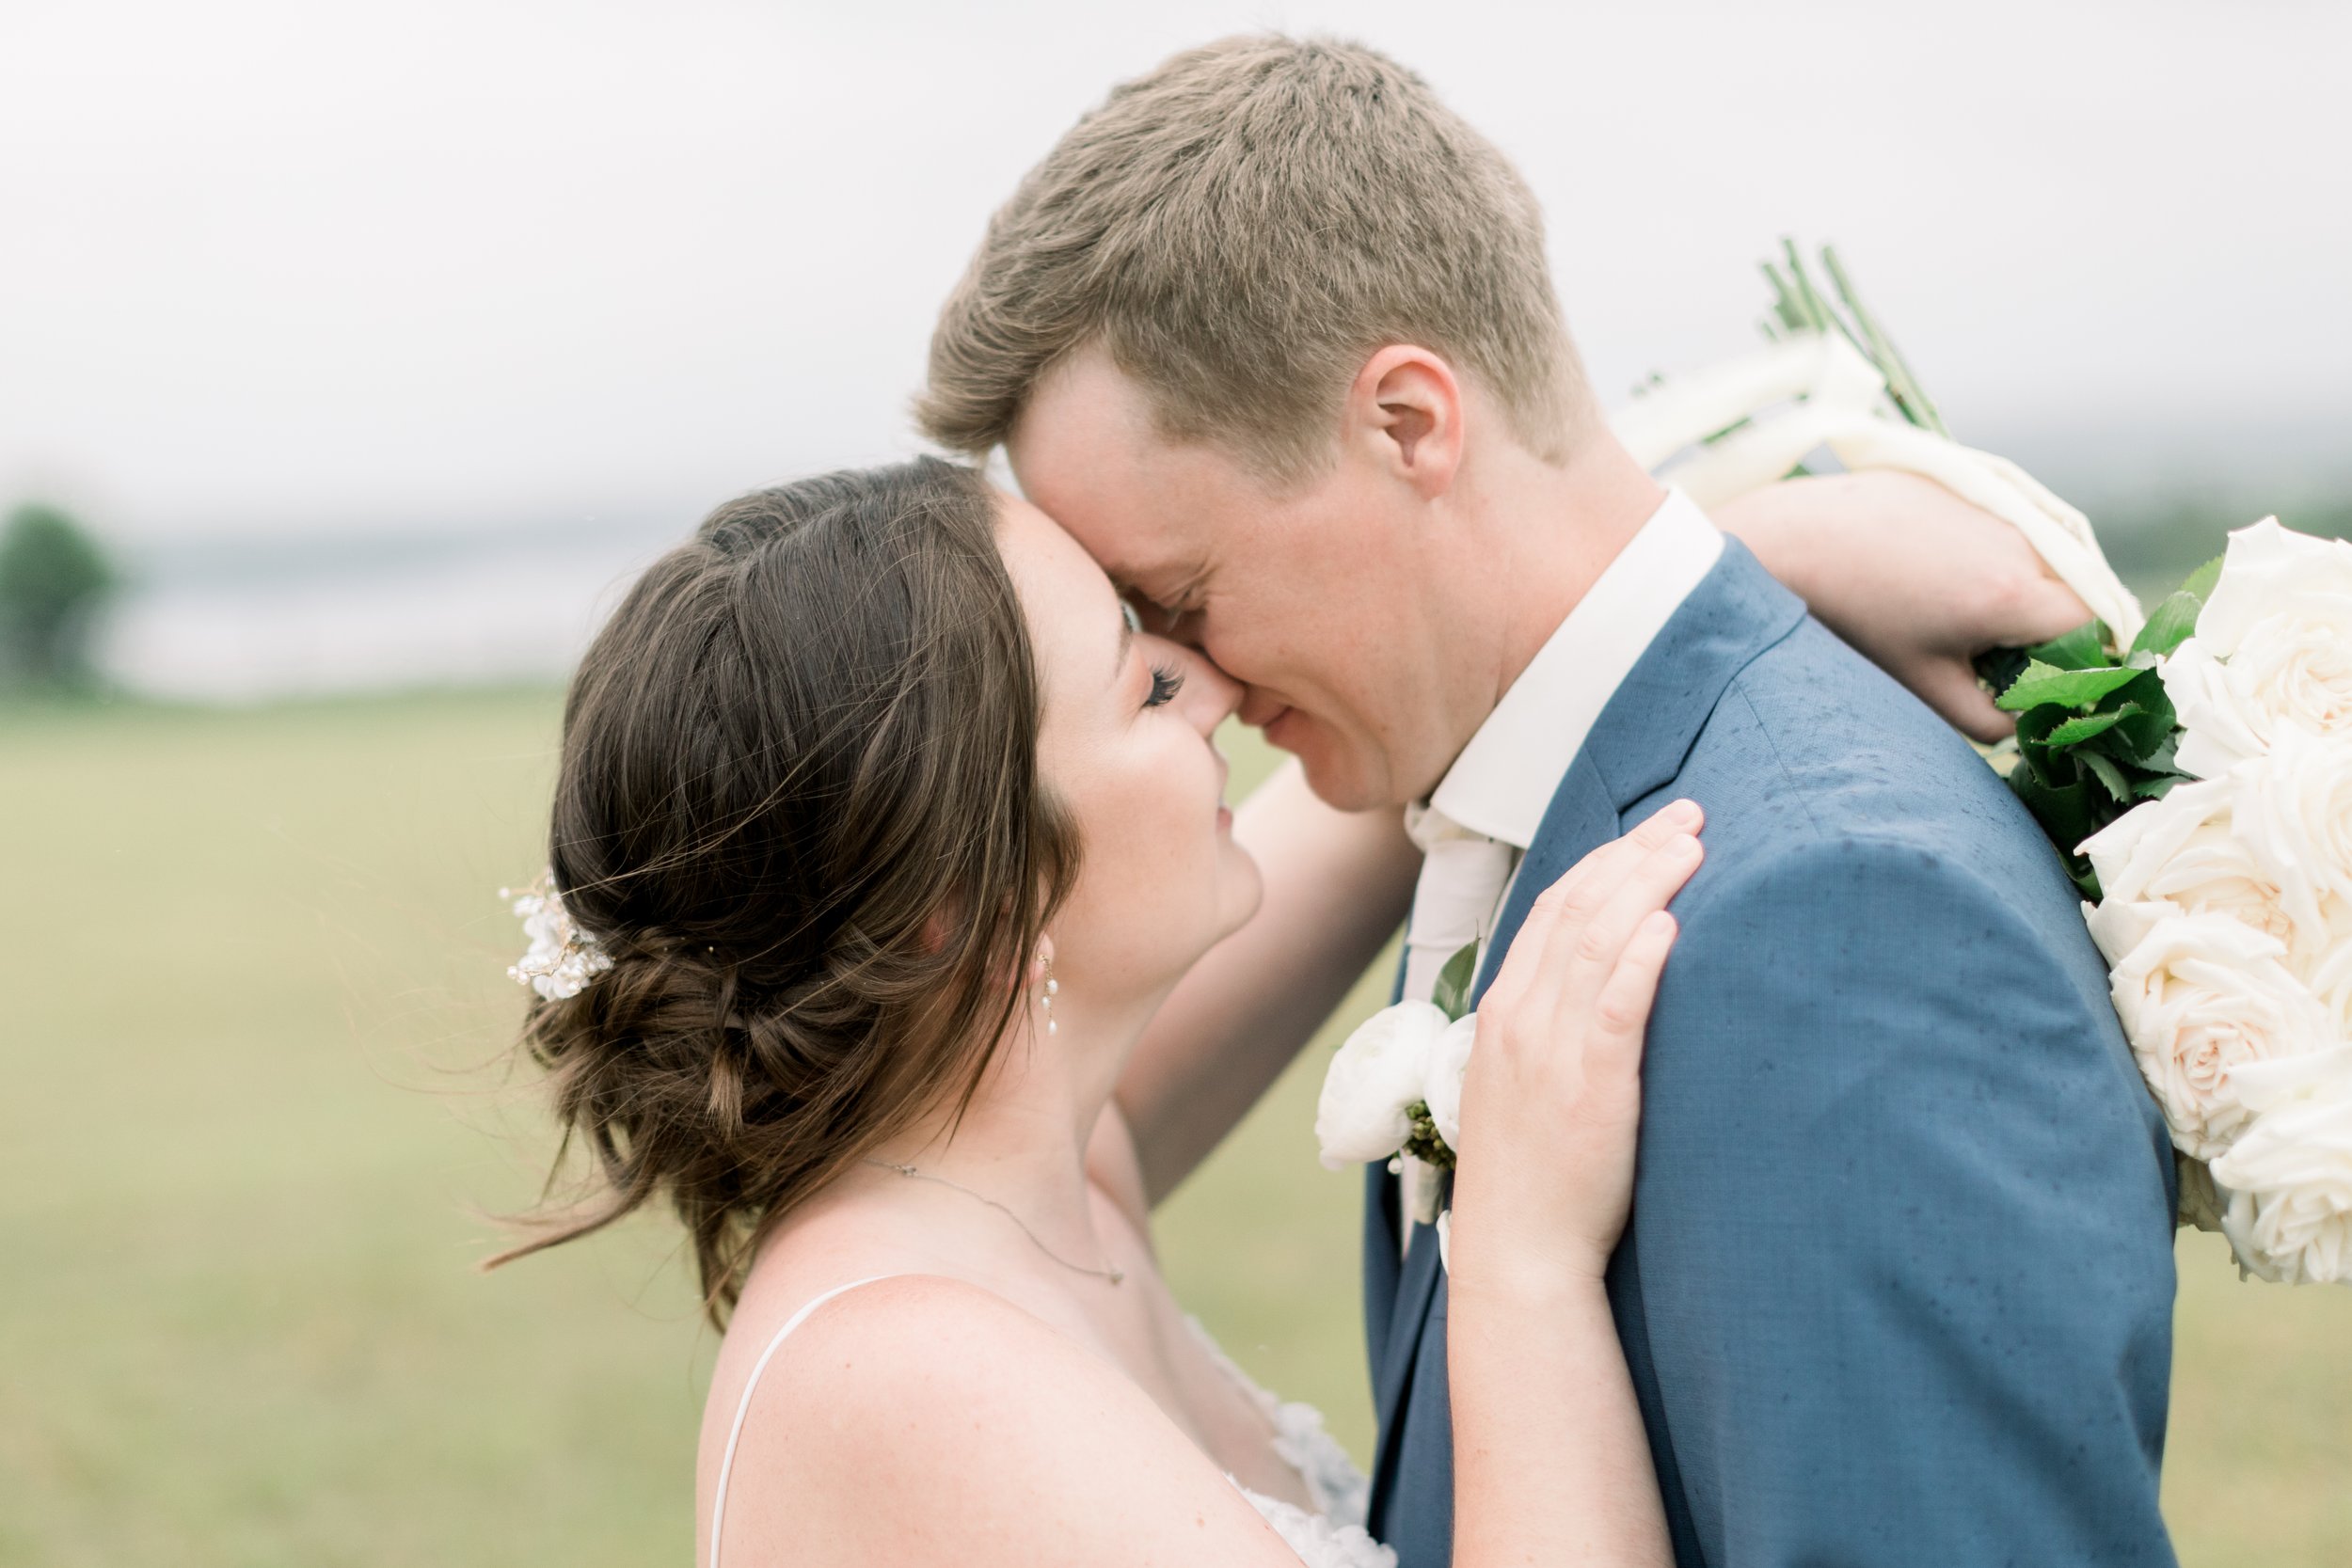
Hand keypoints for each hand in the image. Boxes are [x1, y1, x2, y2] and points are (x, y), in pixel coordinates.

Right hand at [1447, 800, 1701, 1289]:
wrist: (1522, 1254)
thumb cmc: (1535, 1180)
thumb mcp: (1524, 1088)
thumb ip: (1553, 1032)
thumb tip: (1607, 989)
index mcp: (1501, 1013)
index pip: (1550, 910)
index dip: (1602, 861)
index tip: (1650, 831)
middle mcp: (1520, 1019)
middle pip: (1577, 908)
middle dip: (1635, 852)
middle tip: (1689, 815)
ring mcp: (1550, 1051)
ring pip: (1596, 941)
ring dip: (1647, 884)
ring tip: (1695, 846)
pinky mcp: (1592, 1087)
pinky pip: (1615, 1007)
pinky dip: (1641, 957)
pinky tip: (1671, 921)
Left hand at [1719, 470, 2093, 742]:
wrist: (1797, 540)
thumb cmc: (1859, 620)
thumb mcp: (1925, 685)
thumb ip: (1990, 719)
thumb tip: (2029, 725)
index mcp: (2015, 595)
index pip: (2095, 628)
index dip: (2083, 658)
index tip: (2053, 679)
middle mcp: (2020, 543)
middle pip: (2076, 589)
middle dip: (2055, 626)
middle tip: (2006, 653)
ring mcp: (1998, 506)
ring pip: (2043, 555)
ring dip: (2024, 586)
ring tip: (1960, 609)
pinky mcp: (1971, 484)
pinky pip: (2008, 525)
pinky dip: (1994, 553)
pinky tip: (1940, 572)